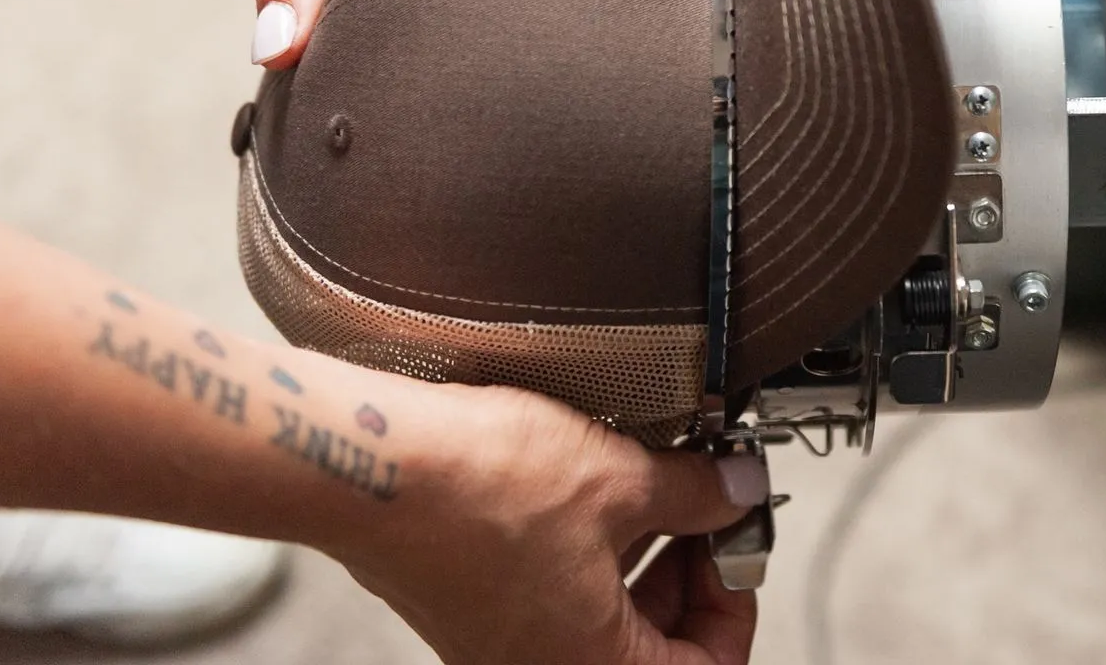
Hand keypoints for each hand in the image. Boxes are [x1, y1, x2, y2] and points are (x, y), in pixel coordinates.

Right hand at [325, 381, 764, 664]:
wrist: (370, 460)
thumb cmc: (478, 485)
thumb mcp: (619, 480)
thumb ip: (696, 495)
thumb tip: (736, 491)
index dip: (734, 599)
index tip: (733, 540)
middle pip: (654, 650)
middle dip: (687, 574)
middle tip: (697, 507)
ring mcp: (499, 646)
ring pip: (601, 622)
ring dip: (636, 558)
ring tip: (643, 485)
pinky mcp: (466, 608)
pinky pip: (551, 599)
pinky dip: (583, 552)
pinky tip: (584, 487)